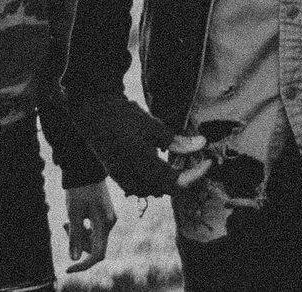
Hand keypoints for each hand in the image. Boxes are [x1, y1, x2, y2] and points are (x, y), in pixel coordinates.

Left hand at [64, 181, 116, 270]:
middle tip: (65, 227)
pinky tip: (73, 219)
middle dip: (78, 244)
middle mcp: (110, 223)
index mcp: (104, 224)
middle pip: (94, 247)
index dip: (83, 265)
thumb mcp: (73, 212)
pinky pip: (93, 230)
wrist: (85, 167)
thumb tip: (73, 259)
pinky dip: (82, 229)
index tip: (68, 269)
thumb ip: (74, 236)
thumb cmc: (79, 189)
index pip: (97, 254)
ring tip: (67, 221)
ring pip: (93, 239)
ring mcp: (108, 219)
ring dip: (79, 235)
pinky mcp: (104, 215)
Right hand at [74, 96, 204, 196]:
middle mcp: (133, 178)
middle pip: (166, 189)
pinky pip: (141, 186)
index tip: (209, 162)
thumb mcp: (151, 124)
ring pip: (154, 189)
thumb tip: (202, 144)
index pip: (177, 183)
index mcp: (143, 166)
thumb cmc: (122, 116)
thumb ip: (175, 140)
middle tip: (197, 160)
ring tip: (180, 162)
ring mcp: (124, 179)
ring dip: (169, 180)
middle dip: (184, 177)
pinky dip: (154, 179)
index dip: (196, 175)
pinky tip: (159, 163)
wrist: (92, 113)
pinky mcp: (118, 176)